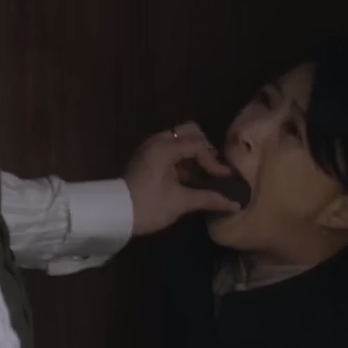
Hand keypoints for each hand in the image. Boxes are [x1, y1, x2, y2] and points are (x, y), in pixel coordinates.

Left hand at [124, 121, 240, 235]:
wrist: (113, 215)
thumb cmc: (148, 206)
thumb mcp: (180, 202)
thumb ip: (209, 198)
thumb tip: (235, 204)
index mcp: (165, 147)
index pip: (198, 145)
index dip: (214, 162)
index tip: (225, 178)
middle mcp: (157, 141)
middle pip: (189, 132)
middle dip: (205, 148)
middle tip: (213, 168)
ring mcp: (150, 148)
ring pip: (179, 140)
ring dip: (193, 154)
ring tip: (203, 175)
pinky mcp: (146, 158)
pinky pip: (170, 149)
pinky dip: (182, 159)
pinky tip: (188, 178)